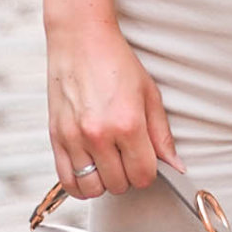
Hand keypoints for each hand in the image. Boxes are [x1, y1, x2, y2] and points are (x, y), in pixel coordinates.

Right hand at [46, 20, 184, 198]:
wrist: (81, 41)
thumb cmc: (115, 63)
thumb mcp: (149, 94)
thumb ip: (161, 134)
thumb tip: (175, 165)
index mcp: (127, 123)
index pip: (143, 175)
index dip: (149, 172)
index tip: (148, 161)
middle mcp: (99, 135)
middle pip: (119, 185)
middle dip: (128, 175)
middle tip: (129, 156)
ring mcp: (74, 139)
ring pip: (93, 189)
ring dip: (105, 182)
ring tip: (110, 162)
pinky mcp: (56, 139)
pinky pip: (67, 182)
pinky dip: (81, 185)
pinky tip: (91, 169)